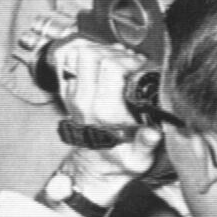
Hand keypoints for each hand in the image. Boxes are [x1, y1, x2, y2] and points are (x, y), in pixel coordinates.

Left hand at [49, 36, 161, 202]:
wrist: (98, 165)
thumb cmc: (121, 159)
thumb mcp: (140, 159)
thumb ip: (146, 144)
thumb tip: (152, 133)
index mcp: (104, 110)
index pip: (110, 66)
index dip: (130, 60)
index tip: (142, 65)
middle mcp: (84, 98)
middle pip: (92, 54)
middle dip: (115, 52)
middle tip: (130, 60)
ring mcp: (72, 93)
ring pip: (77, 53)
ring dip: (100, 50)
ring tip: (117, 58)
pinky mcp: (67, 90)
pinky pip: (65, 60)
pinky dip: (81, 53)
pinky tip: (99, 58)